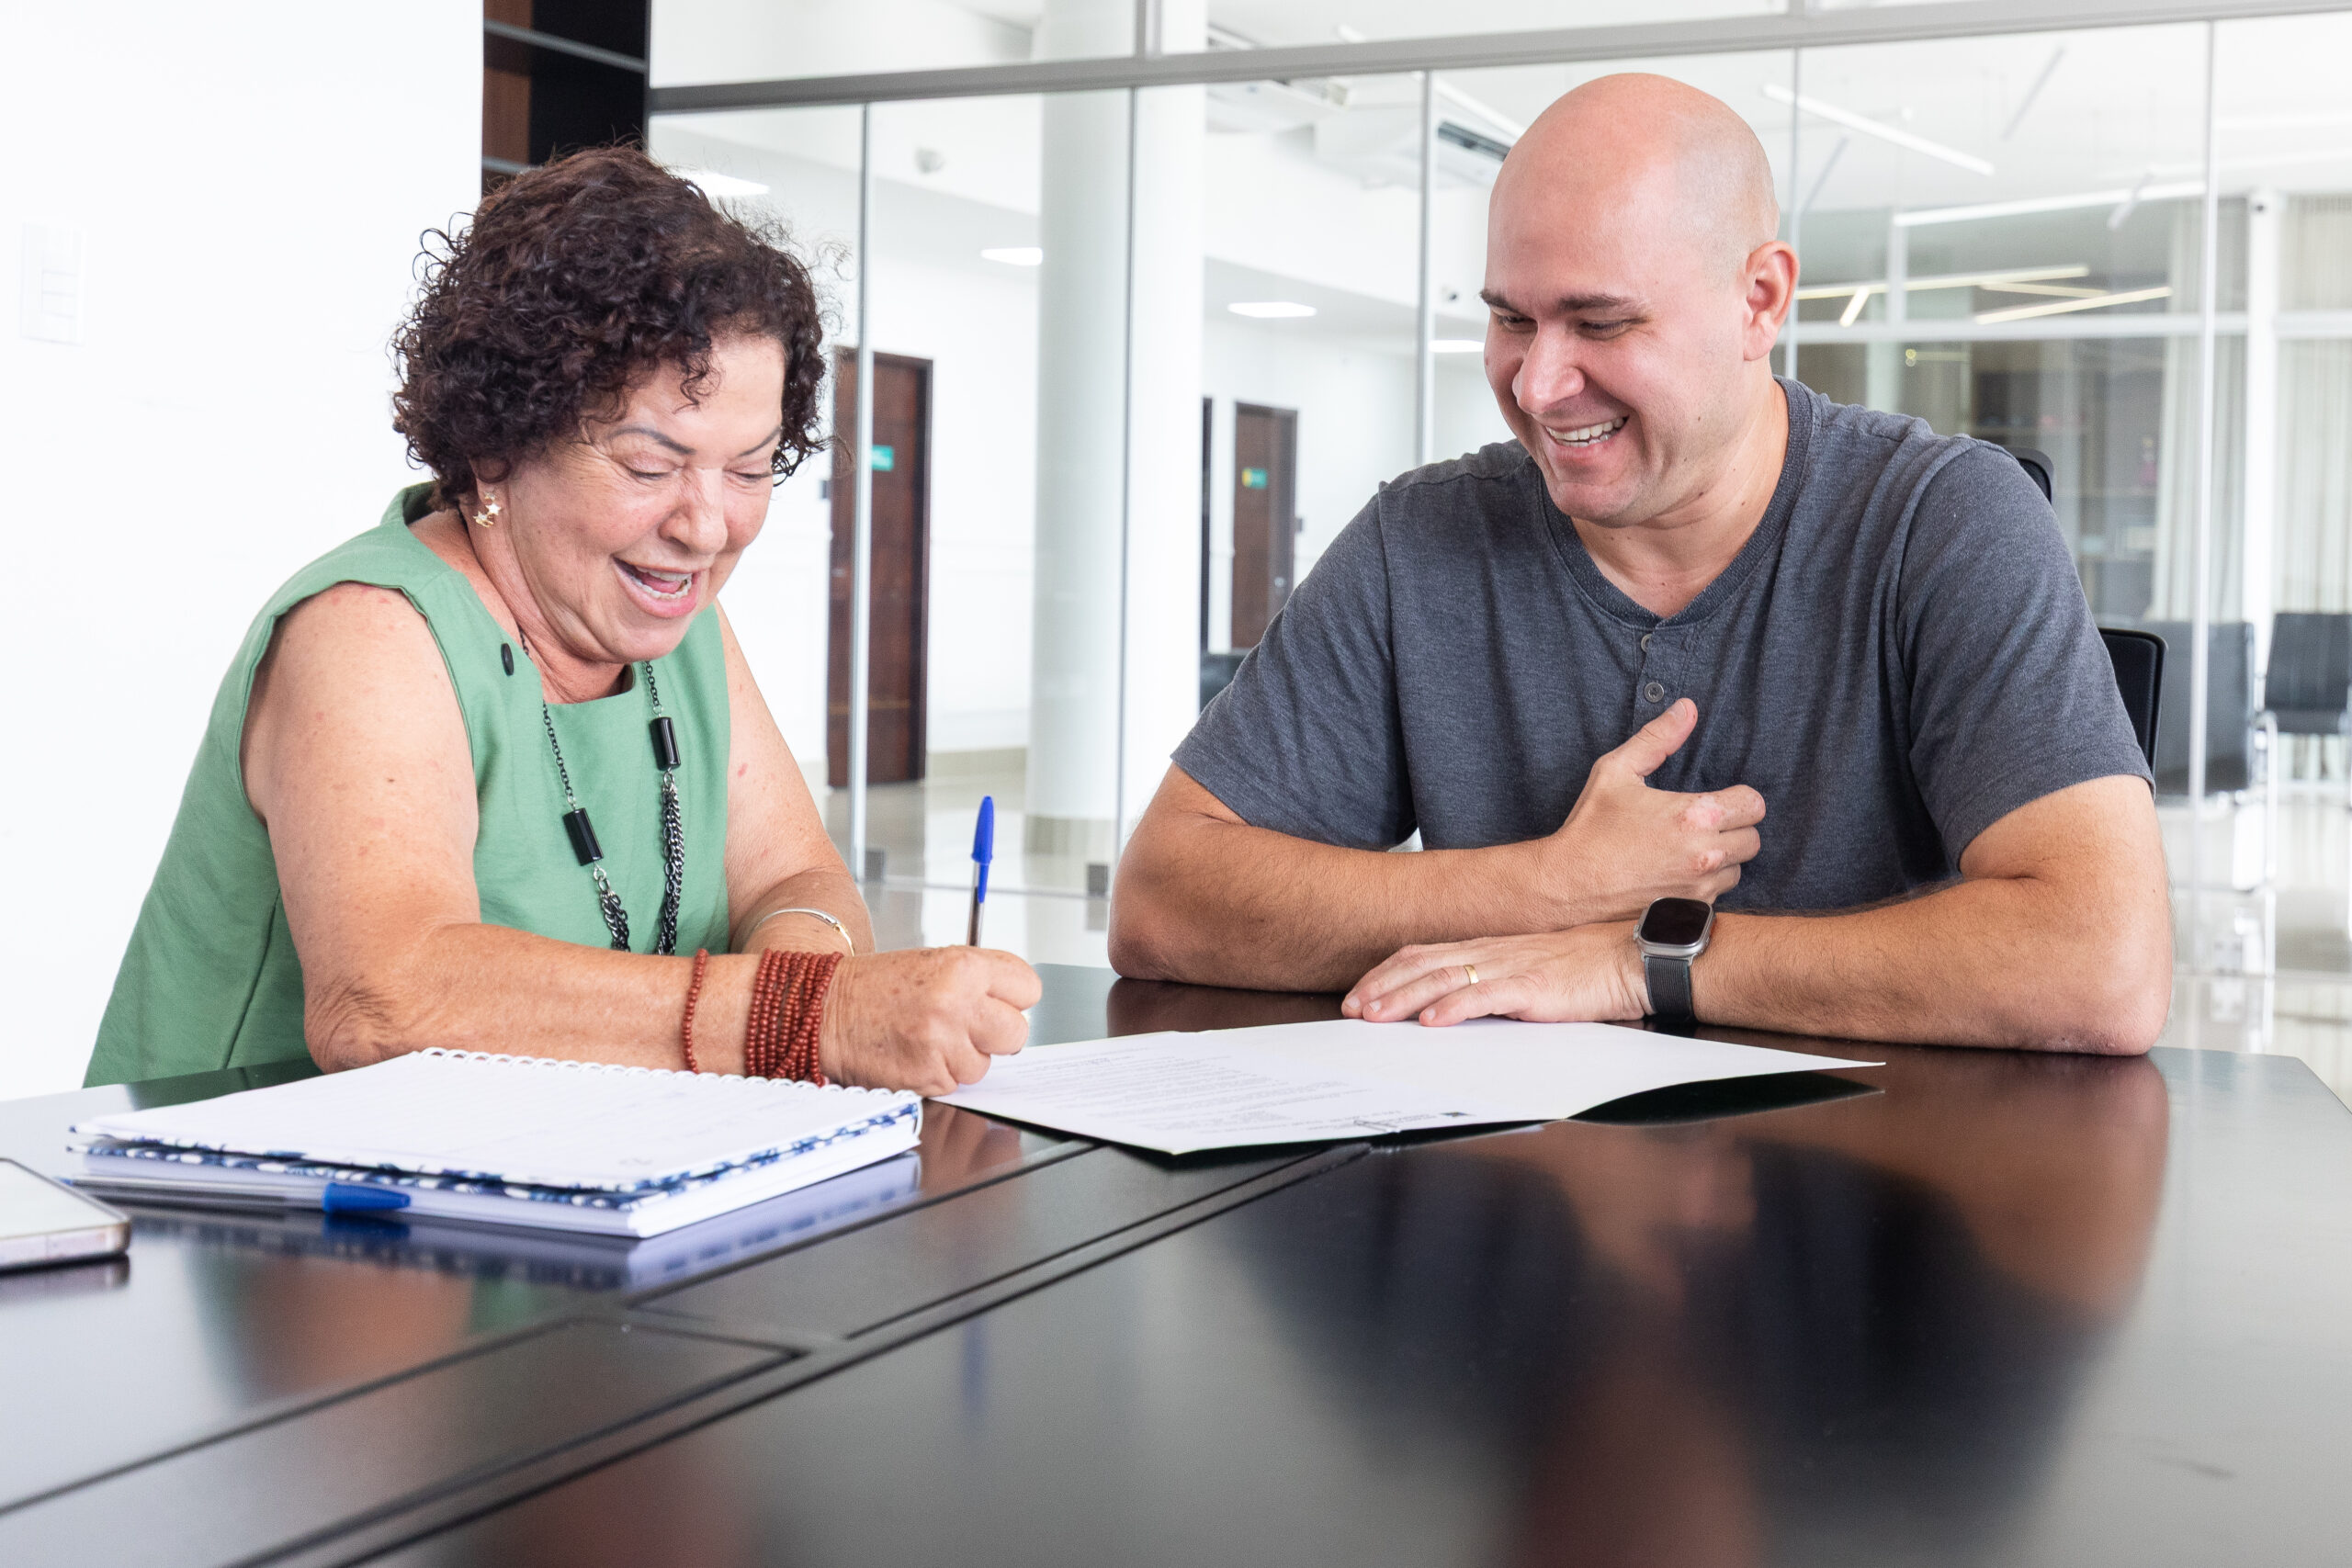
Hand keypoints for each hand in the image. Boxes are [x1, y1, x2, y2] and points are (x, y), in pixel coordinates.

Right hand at [819, 947, 1041, 1094]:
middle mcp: (956, 1003)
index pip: (1028, 988)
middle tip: (970, 1028)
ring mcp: (942, 1043)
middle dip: (998, 1035)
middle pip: (1017, 1033)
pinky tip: (917, 1054)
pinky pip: (955, 1084)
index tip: (1000, 1003)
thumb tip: (1016, 1008)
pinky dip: (940, 1074)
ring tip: (932, 1039)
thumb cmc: (879, 987)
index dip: (1013, 999)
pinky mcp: (928, 1075)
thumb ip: (980, 982)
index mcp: (964, 967)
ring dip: (963, 1058)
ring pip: (984, 1065)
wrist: (826, 1009)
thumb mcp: (935, 964)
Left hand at [1342, 923, 1647, 1026]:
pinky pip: (1486, 995)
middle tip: (1350, 1008)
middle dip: (1381, 986)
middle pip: (1423, 965)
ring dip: (1404, 998)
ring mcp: (1511, 967)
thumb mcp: (1527, 973)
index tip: (1359, 993)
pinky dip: (1454, 1007)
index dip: (1387, 973)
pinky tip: (1432, 1020)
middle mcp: (1492, 952)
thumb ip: (1491, 984)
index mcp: (1489, 949)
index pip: (1424, 955)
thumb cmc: (1585, 970)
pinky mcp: (1533, 986)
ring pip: (1443, 979)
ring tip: (1375, 1015)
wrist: (1631, 960)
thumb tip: (1452, 1004)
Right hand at [1533, 698, 1763, 924]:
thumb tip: (1687, 708)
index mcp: (1695, 815)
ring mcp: (1700, 887)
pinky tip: (1676, 875)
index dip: (1738, 800)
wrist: (1567, 884)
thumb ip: (1657, 738)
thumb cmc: (1591, 827)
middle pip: (1753, 838)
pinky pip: (1717, 895)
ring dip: (1722, 859)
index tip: (1718, 802)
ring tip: (1688, 851)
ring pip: (1738, 869)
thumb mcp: (1616, 771)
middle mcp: (1706, 853)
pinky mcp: (1690, 911)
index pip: (1754, 804)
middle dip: (1733, 829)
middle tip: (1702, 825)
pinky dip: (1704, 885)